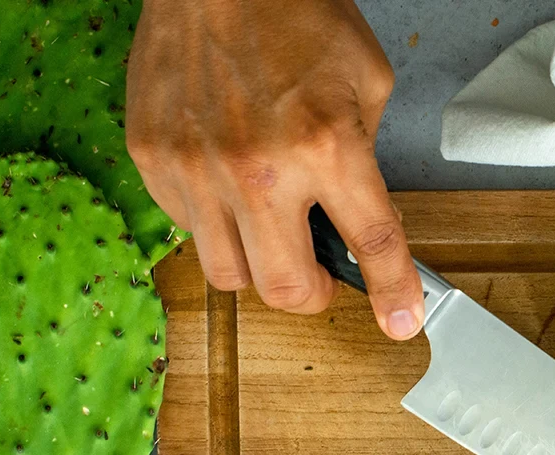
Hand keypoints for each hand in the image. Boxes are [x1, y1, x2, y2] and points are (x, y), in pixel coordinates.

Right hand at [127, 0, 423, 339]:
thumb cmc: (294, 14)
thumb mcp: (366, 82)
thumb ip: (366, 158)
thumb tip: (360, 217)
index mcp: (326, 145)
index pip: (371, 244)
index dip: (394, 295)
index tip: (402, 323)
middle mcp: (258, 168)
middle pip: (286, 289)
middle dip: (312, 293)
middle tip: (321, 274)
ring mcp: (196, 168)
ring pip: (230, 273)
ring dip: (259, 264)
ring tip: (271, 226)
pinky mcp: (152, 158)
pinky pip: (187, 227)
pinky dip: (213, 221)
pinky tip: (227, 184)